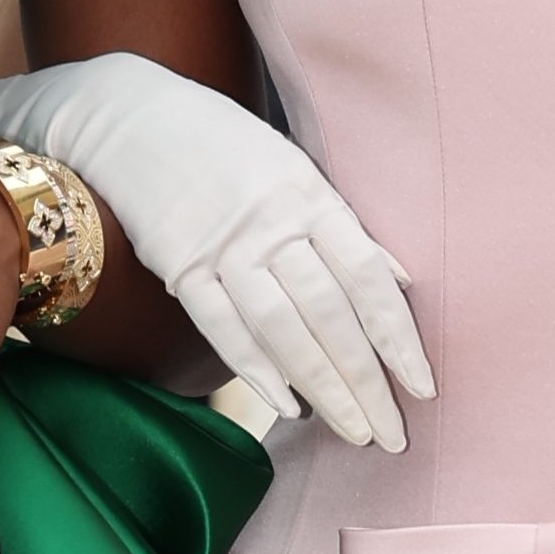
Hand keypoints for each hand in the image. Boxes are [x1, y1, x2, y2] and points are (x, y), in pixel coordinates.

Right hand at [0, 53, 432, 446]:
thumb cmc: (226, 147)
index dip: (398, 337)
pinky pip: (222, 326)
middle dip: (366, 382)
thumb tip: (402, 280)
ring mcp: (224, 247)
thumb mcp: (295, 171)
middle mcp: (273, 224)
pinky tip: (287, 406)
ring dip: (321, 387)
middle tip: (392, 436)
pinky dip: (256, 369)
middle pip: (330, 315)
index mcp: (311, 197)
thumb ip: (344, 229)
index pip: (367, 279)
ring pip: (282, 329)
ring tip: (352, 431)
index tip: (423, 387)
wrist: (131, 117)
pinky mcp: (179, 265)